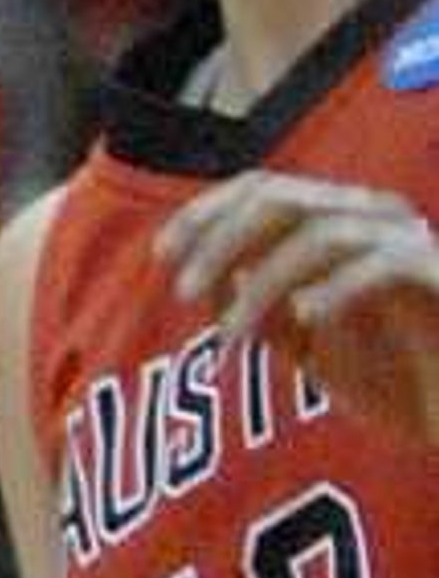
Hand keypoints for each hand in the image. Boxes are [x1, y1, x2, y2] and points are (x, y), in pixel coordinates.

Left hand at [163, 168, 438, 447]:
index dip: (206, 215)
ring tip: (233, 333)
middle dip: (220, 239)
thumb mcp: (316, 353)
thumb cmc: (404, 388)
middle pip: (279, 198)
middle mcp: (377, 218)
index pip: (262, 189)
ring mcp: (414, 244)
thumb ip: (266, 313)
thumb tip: (206, 281)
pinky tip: (305, 321)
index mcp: (344, 222)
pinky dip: (336, 290)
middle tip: (183, 290)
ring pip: (319, 235)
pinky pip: (382, 267)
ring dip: (263, 283)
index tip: (164, 257)